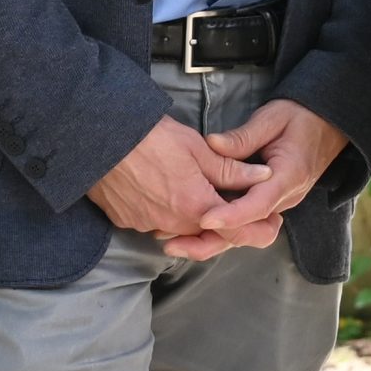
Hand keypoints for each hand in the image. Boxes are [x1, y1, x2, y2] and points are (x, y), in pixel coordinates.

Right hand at [87, 114, 273, 240]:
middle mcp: (172, 224)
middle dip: (224, 220)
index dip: (256, 227)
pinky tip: (165, 189)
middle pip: (208, 232)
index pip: (235, 231)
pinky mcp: (128, 221)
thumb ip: (232, 170)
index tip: (271, 220)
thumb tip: (264, 177)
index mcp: (196, 207)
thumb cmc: (152, 138)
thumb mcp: (199, 148)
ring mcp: (147, 225)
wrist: (99, 138)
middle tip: (234, 199)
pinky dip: (166, 211)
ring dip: (194, 216)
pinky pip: (156, 223)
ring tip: (196, 188)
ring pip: (181, 228)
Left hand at [155, 100, 349, 262]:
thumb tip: (211, 145)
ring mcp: (280, 204)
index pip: (259, 205)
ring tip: (176, 243)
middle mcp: (286, 198)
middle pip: (250, 231)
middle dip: (213, 240)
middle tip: (175, 243)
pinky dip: (222, 230)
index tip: (203, 218)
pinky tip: (194, 229)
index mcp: (289, 176)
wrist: (328, 124)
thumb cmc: (301, 116)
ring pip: (246, 233)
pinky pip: (247, 224)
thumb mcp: (272, 118)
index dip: (231, 215)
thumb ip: (243, 136)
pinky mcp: (272, 204)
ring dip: (213, 240)